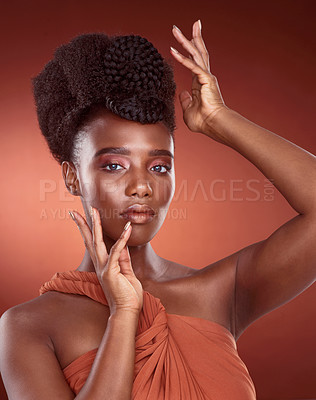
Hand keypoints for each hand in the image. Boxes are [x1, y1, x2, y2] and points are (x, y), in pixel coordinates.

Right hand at [69, 208, 142, 315]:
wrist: (128, 311)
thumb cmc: (128, 294)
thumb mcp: (126, 272)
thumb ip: (123, 257)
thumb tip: (123, 243)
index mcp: (103, 264)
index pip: (93, 243)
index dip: (87, 230)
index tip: (81, 217)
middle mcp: (100, 264)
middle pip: (89, 240)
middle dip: (84, 224)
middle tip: (76, 210)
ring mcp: (104, 268)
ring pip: (97, 242)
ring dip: (96, 225)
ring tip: (94, 211)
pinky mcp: (111, 271)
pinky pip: (117, 251)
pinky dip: (122, 239)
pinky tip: (128, 227)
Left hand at [171, 20, 227, 142]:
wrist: (213, 124)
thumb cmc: (203, 121)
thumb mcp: (188, 110)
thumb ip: (185, 101)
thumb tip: (182, 93)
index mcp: (200, 82)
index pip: (195, 61)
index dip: (190, 49)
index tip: (186, 38)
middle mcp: (204, 76)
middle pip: (197, 52)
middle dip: (191, 37)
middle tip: (185, 25)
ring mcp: (206, 76)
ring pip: (195, 54)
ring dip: (184, 41)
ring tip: (175, 30)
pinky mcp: (205, 79)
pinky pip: (192, 66)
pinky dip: (182, 58)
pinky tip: (173, 50)